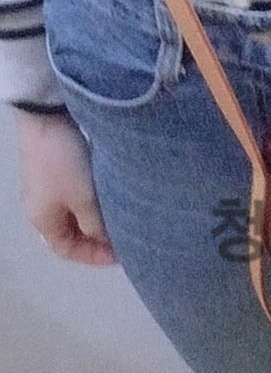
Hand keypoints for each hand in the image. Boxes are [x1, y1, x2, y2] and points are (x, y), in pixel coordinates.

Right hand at [12, 108, 116, 265]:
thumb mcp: (84, 200)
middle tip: (126, 236)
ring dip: (98, 217)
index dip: (93, 256)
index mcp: (42, 219)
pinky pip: (77, 193)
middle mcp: (41, 206)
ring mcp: (48, 185)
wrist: (47, 116)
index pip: (66, 249)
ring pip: (77, 212)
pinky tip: (113, 194)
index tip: (121, 254)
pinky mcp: (57, 167)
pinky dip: (95, 200)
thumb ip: (96, 226)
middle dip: (98, 238)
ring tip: (123, 217)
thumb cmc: (65, 164)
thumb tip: (105, 240)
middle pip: (71, 232)